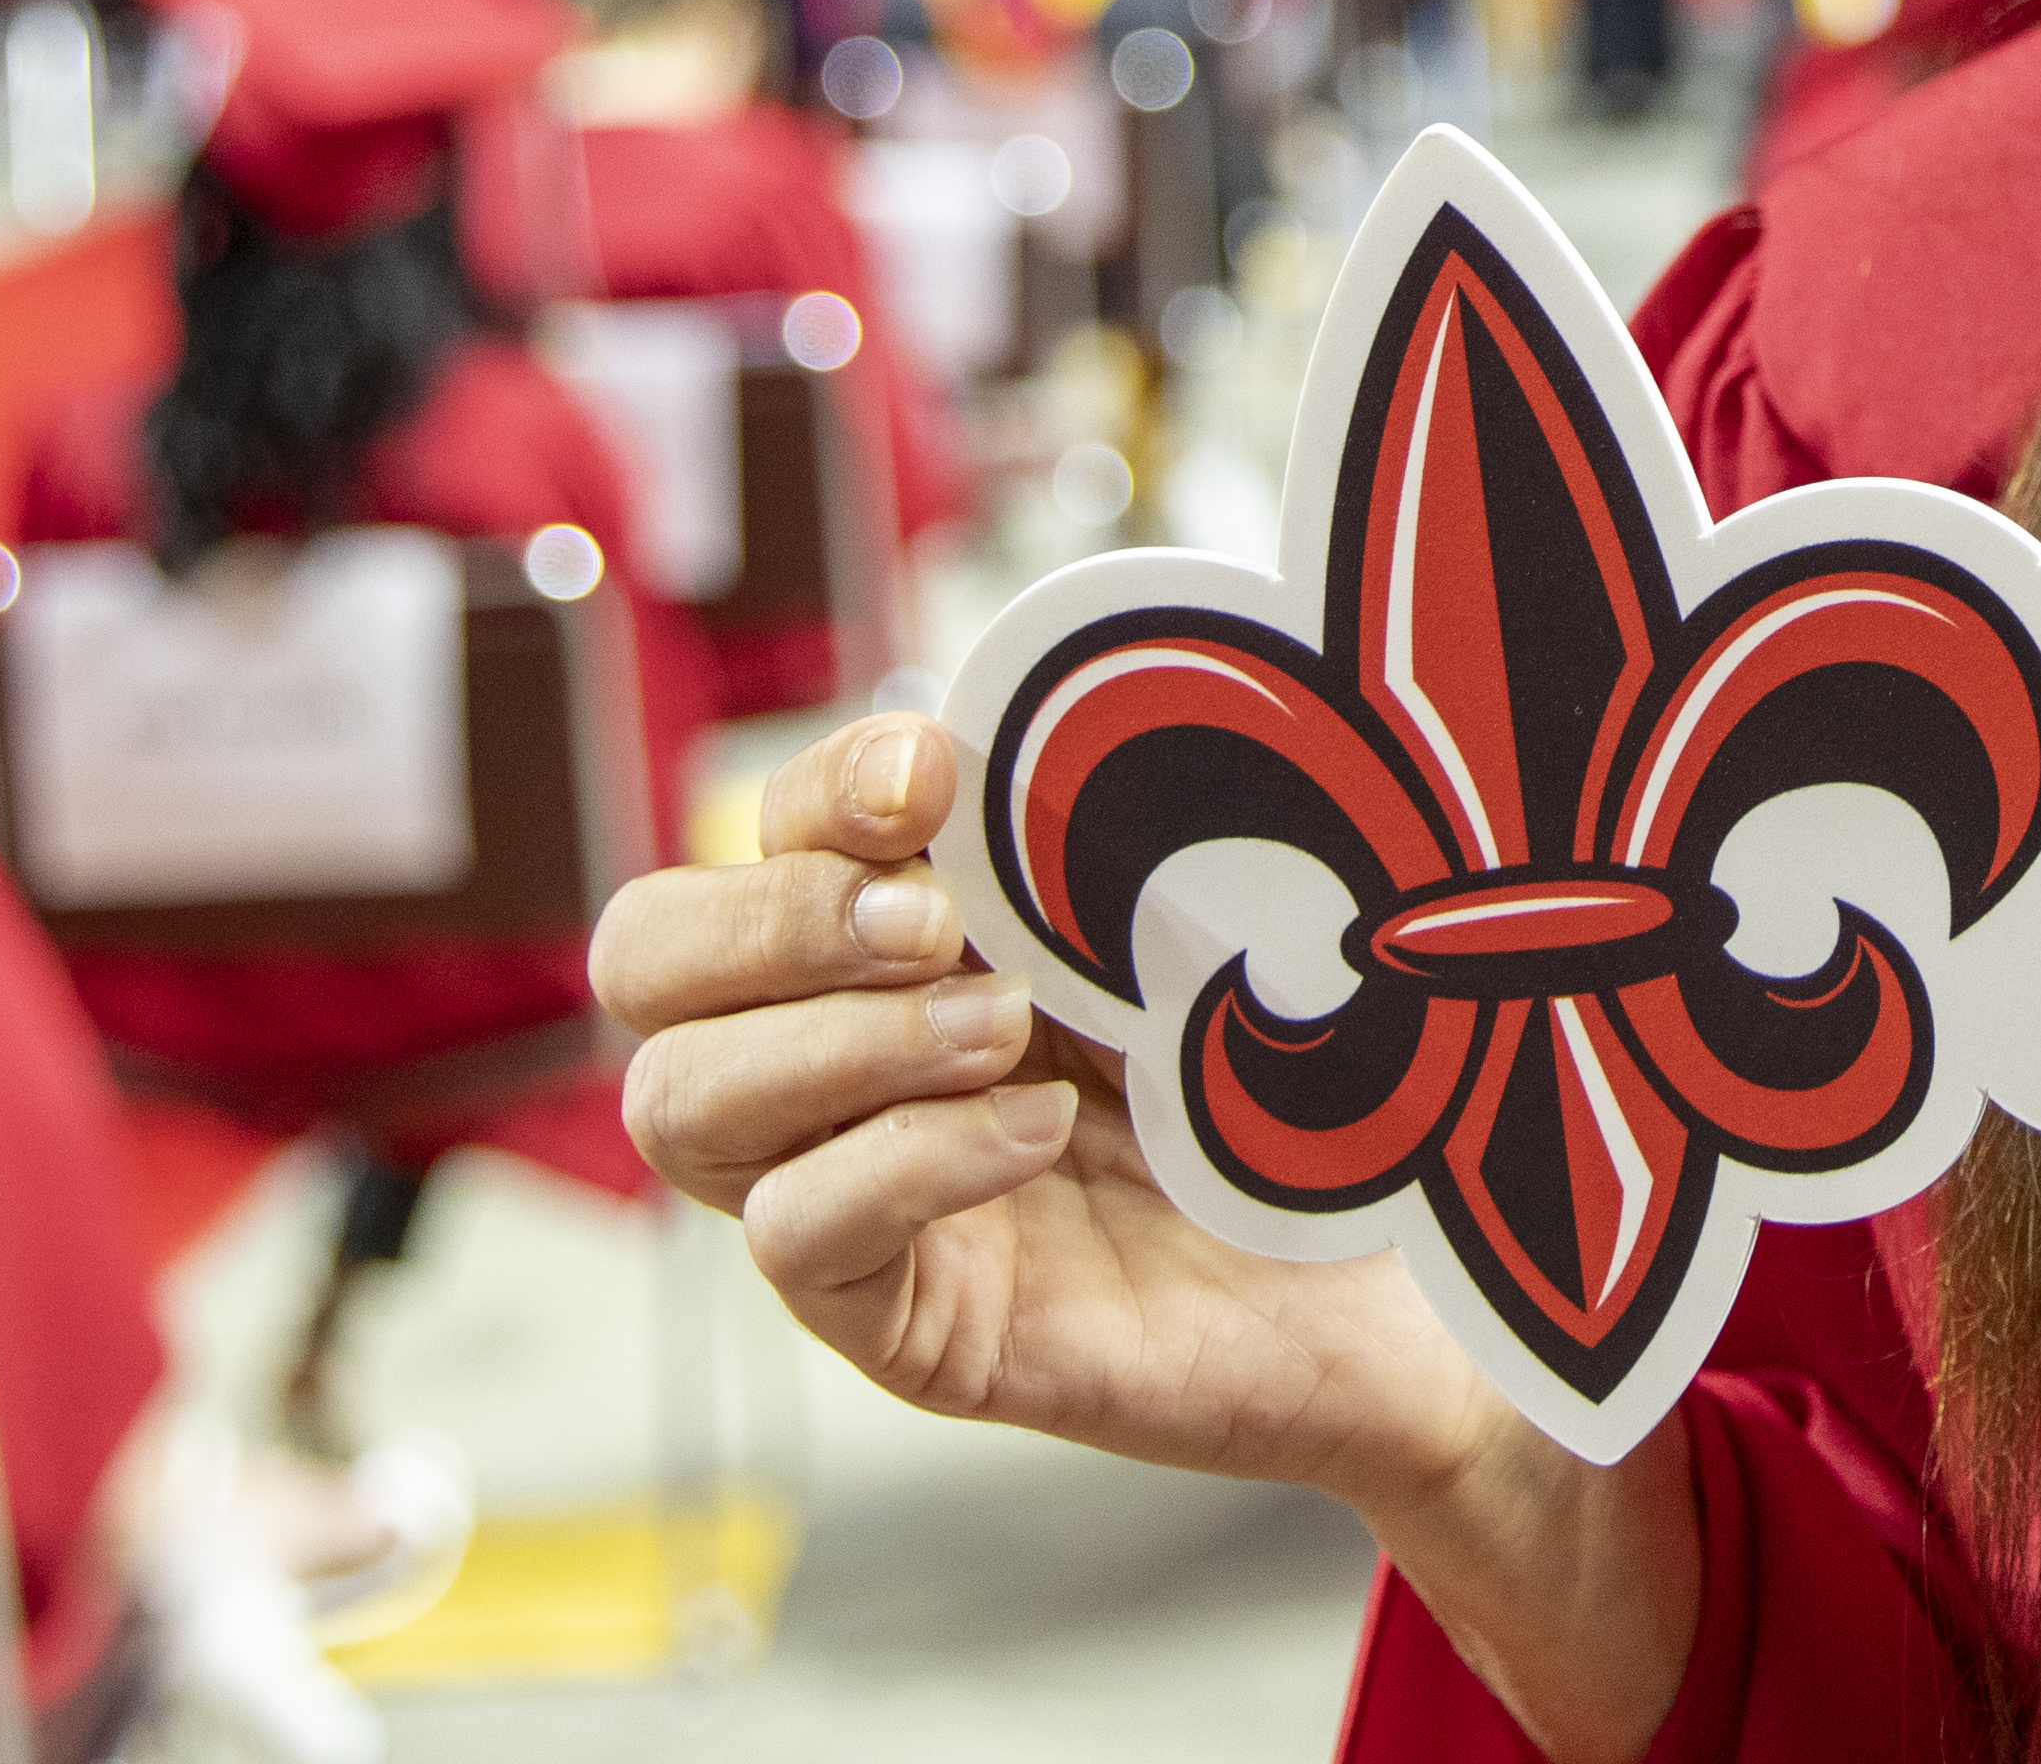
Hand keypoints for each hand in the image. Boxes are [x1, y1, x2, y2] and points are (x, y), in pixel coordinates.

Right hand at [598, 714, 1700, 1758]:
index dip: (821, 786)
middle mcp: (833, 1056)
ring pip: (683, 1105)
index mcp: (893, 929)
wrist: (1398, 1278)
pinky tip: (1037, 1131)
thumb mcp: (1180, 915)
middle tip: (938, 922)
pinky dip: (907, 1164)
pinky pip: (798, 1239)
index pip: (754, 831)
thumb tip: (992, 723)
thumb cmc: (1289, 1075)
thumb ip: (1081, 823)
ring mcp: (849, 1192)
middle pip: (642, 961)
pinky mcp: (899, 1318)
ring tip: (1005, 1027)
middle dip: (768, 916)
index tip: (939, 769)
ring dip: (836, 1043)